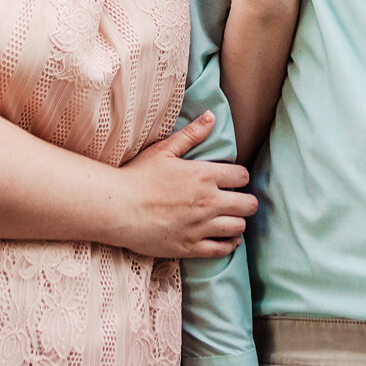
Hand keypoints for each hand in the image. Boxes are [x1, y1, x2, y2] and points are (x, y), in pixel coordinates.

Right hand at [114, 111, 256, 258]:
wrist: (117, 208)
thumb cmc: (138, 176)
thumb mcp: (164, 150)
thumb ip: (192, 134)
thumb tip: (212, 116)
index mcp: (204, 175)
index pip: (242, 176)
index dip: (240, 178)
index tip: (233, 180)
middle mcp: (208, 201)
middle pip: (248, 205)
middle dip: (246, 202)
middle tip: (238, 202)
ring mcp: (201, 226)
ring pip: (239, 228)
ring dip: (238, 223)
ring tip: (231, 220)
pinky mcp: (191, 247)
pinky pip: (222, 249)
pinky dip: (229, 245)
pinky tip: (227, 239)